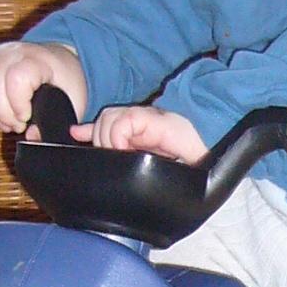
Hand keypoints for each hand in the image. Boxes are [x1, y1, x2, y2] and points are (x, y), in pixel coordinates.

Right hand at [0, 41, 85, 132]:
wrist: (59, 60)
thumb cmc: (65, 81)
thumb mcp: (72, 103)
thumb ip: (55, 123)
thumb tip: (31, 136)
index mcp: (37, 59)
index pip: (16, 78)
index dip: (17, 104)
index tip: (26, 117)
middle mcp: (12, 52)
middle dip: (3, 114)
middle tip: (17, 125)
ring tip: (5, 121)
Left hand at [80, 105, 207, 162]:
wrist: (208, 162)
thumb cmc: (182, 168)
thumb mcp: (142, 165)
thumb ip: (118, 153)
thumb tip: (85, 141)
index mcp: (136, 132)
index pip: (103, 123)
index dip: (89, 131)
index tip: (78, 136)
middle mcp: (139, 121)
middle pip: (103, 120)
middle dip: (101, 140)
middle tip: (114, 157)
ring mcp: (147, 117)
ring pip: (110, 118)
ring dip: (109, 139)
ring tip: (122, 154)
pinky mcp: (153, 119)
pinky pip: (124, 122)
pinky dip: (118, 136)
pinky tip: (125, 149)